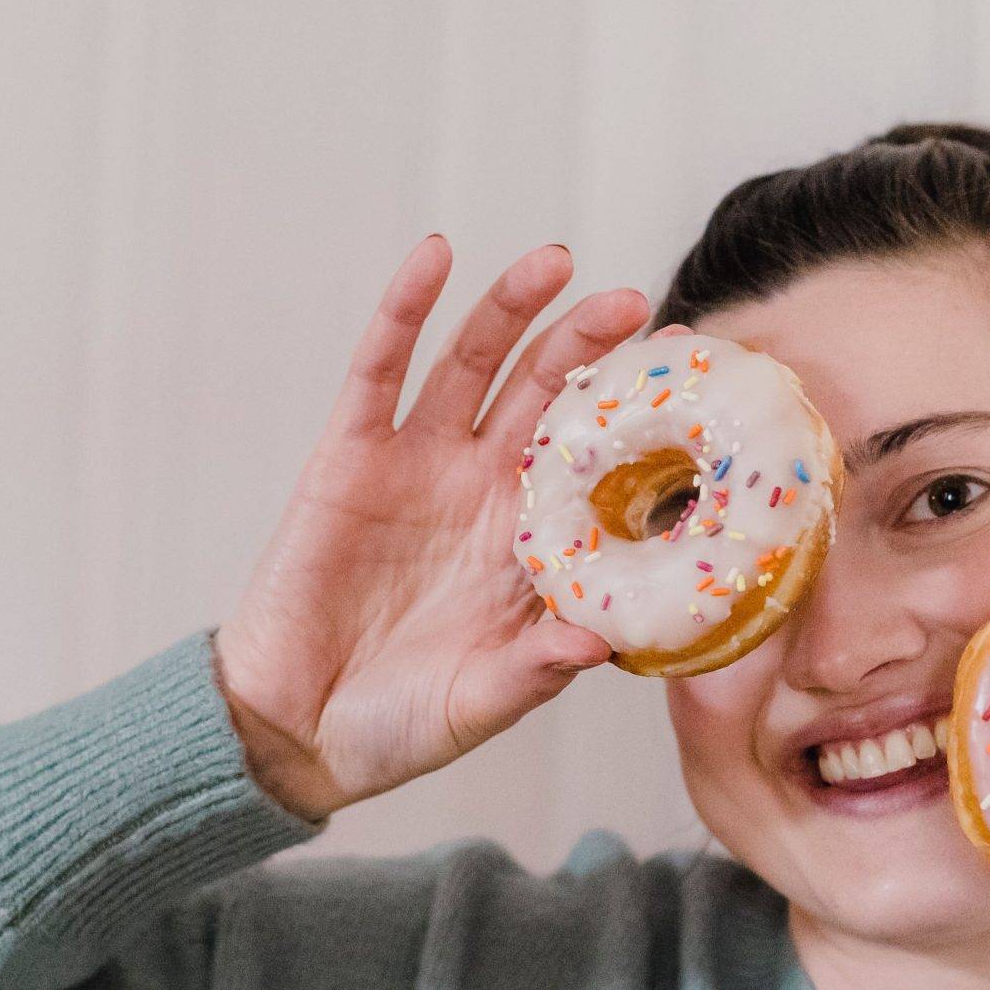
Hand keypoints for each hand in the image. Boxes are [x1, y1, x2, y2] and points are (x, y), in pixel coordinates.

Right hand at [213, 236, 648, 818]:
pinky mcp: (350, 456)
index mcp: (532, 548)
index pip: (600, 468)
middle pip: (545, 397)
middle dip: (589, 346)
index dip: (641, 427)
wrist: (292, 732)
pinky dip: (404, 309)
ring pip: (474, 365)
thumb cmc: (398, 726)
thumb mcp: (480, 704)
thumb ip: (536, 671)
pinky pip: (380, 370)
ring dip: (512, 310)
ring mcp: (418, 466)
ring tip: (556, 261)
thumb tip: (601, 642)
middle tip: (637, 304)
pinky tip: (436, 256)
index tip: (697, 387)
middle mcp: (483, 493)